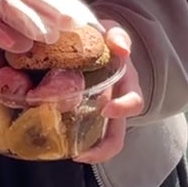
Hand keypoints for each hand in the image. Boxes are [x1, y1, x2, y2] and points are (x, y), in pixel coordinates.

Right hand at [0, 0, 97, 51]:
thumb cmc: (1, 9)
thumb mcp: (27, 5)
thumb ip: (52, 16)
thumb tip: (90, 34)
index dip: (74, 5)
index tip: (93, 24)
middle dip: (57, 8)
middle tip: (75, 25)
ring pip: (11, 6)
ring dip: (31, 21)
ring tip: (49, 37)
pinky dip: (1, 34)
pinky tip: (16, 46)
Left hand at [76, 22, 145, 164]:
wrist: (91, 46)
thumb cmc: (101, 40)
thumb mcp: (111, 31)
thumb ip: (118, 36)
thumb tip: (120, 48)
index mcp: (124, 85)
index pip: (133, 101)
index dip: (124, 108)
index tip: (108, 109)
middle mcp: (114, 105)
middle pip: (116, 136)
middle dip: (103, 148)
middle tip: (83, 152)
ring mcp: (98, 115)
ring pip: (100, 143)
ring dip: (89, 152)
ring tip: (73, 155)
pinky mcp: (81, 118)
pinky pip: (79, 137)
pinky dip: (70, 143)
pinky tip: (54, 144)